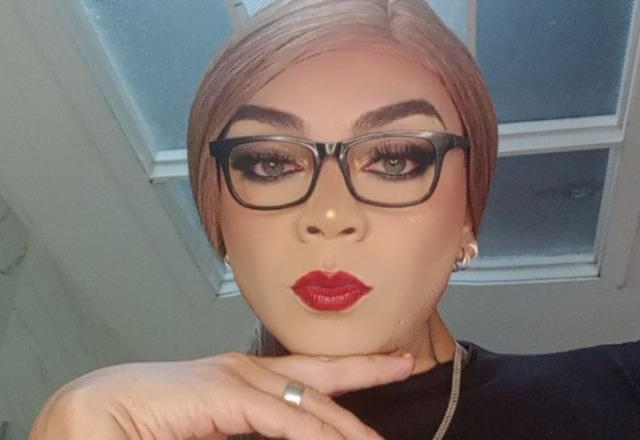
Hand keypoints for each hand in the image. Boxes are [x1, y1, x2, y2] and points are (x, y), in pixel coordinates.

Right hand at [28, 350, 414, 439]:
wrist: (93, 413)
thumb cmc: (148, 422)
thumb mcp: (218, 430)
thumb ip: (251, 432)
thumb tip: (293, 434)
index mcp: (246, 380)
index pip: (312, 375)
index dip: (354, 369)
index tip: (390, 362)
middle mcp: (249, 372)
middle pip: (322, 377)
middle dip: (368, 373)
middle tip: (406, 363)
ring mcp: (238, 379)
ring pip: (310, 402)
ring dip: (348, 424)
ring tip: (380, 438)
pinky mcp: (225, 394)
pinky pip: (282, 419)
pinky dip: (314, 434)